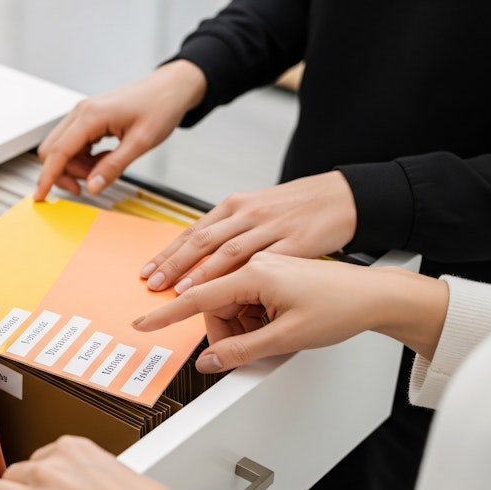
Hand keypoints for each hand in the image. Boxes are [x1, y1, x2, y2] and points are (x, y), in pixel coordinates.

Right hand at [35, 60, 205, 200]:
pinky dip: (85, 159)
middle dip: (65, 173)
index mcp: (90, 116)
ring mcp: (83, 115)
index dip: (48, 177)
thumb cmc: (160, 107)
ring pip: (63, 150)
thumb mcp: (141, 142)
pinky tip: (106, 160)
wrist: (171, 88)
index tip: (40, 196)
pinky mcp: (89, 119)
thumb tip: (93, 187)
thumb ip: (114, 166)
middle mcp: (81, 113)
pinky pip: (75, 145)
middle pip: (53, 151)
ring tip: (106, 168)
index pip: (58, 152)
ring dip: (78, 167)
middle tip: (92, 183)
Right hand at [133, 252, 448, 371]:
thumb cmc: (341, 308)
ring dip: (242, 326)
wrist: (375, 295)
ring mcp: (263, 266)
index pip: (197, 296)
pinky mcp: (272, 271)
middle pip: (215, 304)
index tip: (144, 323)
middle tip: (252, 348)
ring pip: (230, 304)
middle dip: (226, 331)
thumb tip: (210, 362)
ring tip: (274, 333)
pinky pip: (245, 298)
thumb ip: (242, 351)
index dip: (167, 314)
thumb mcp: (288, 338)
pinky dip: (252, 317)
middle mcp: (255, 264)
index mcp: (254, 273)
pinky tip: (275, 323)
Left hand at [141, 171, 357, 292]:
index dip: (167, 254)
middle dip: (173, 264)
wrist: (343, 196)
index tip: (147, 272)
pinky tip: (229, 290)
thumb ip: (229, 229)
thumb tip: (199, 251)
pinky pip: (264, 262)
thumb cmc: (299, 206)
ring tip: (179, 291)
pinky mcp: (296, 242)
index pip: (193, 231)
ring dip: (200, 273)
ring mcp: (271, 227)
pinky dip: (242, 277)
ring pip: (228, 251)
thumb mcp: (257, 209)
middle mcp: (248, 214)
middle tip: (153, 284)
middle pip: (202, 240)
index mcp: (236, 205)